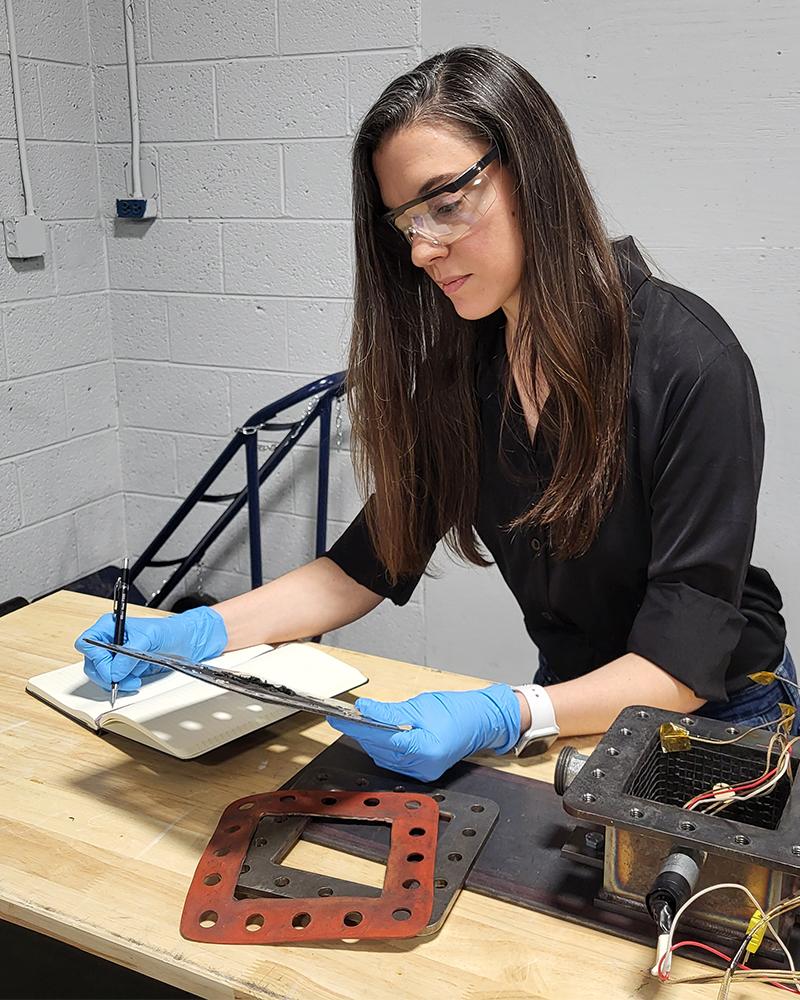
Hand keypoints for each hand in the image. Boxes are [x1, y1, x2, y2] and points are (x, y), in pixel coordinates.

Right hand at [75, 605, 227, 692]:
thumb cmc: (170, 631)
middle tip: (122, 680)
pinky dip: (122, 685)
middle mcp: (109, 641)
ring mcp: (116, 656)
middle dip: (106, 675)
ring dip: (116, 682)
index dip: (96, 659)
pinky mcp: (124, 668)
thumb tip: (115, 671)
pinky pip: (114, 682)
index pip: (88, 644)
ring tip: (133, 681)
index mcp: (110, 626)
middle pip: (92, 663)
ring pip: (101, 675)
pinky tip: (134, 682)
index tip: (111, 670)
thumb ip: (129, 653)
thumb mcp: (150, 638)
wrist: (187, 642)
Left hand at [327, 684, 520, 781]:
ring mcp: (423, 772)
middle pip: (380, 749)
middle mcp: (424, 766)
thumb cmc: (456, 710)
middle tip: (344, 716)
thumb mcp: (420, 705)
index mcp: (426, 749)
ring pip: (384, 757)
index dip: (358, 727)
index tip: (339, 718)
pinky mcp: (422, 771)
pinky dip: (383, 747)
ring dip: (370, 740)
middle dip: (361, 732)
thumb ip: (389, 712)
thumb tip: (365, 710)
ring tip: (358, 722)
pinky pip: (394, 760)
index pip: (382, 738)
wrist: (480, 720)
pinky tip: (377, 734)